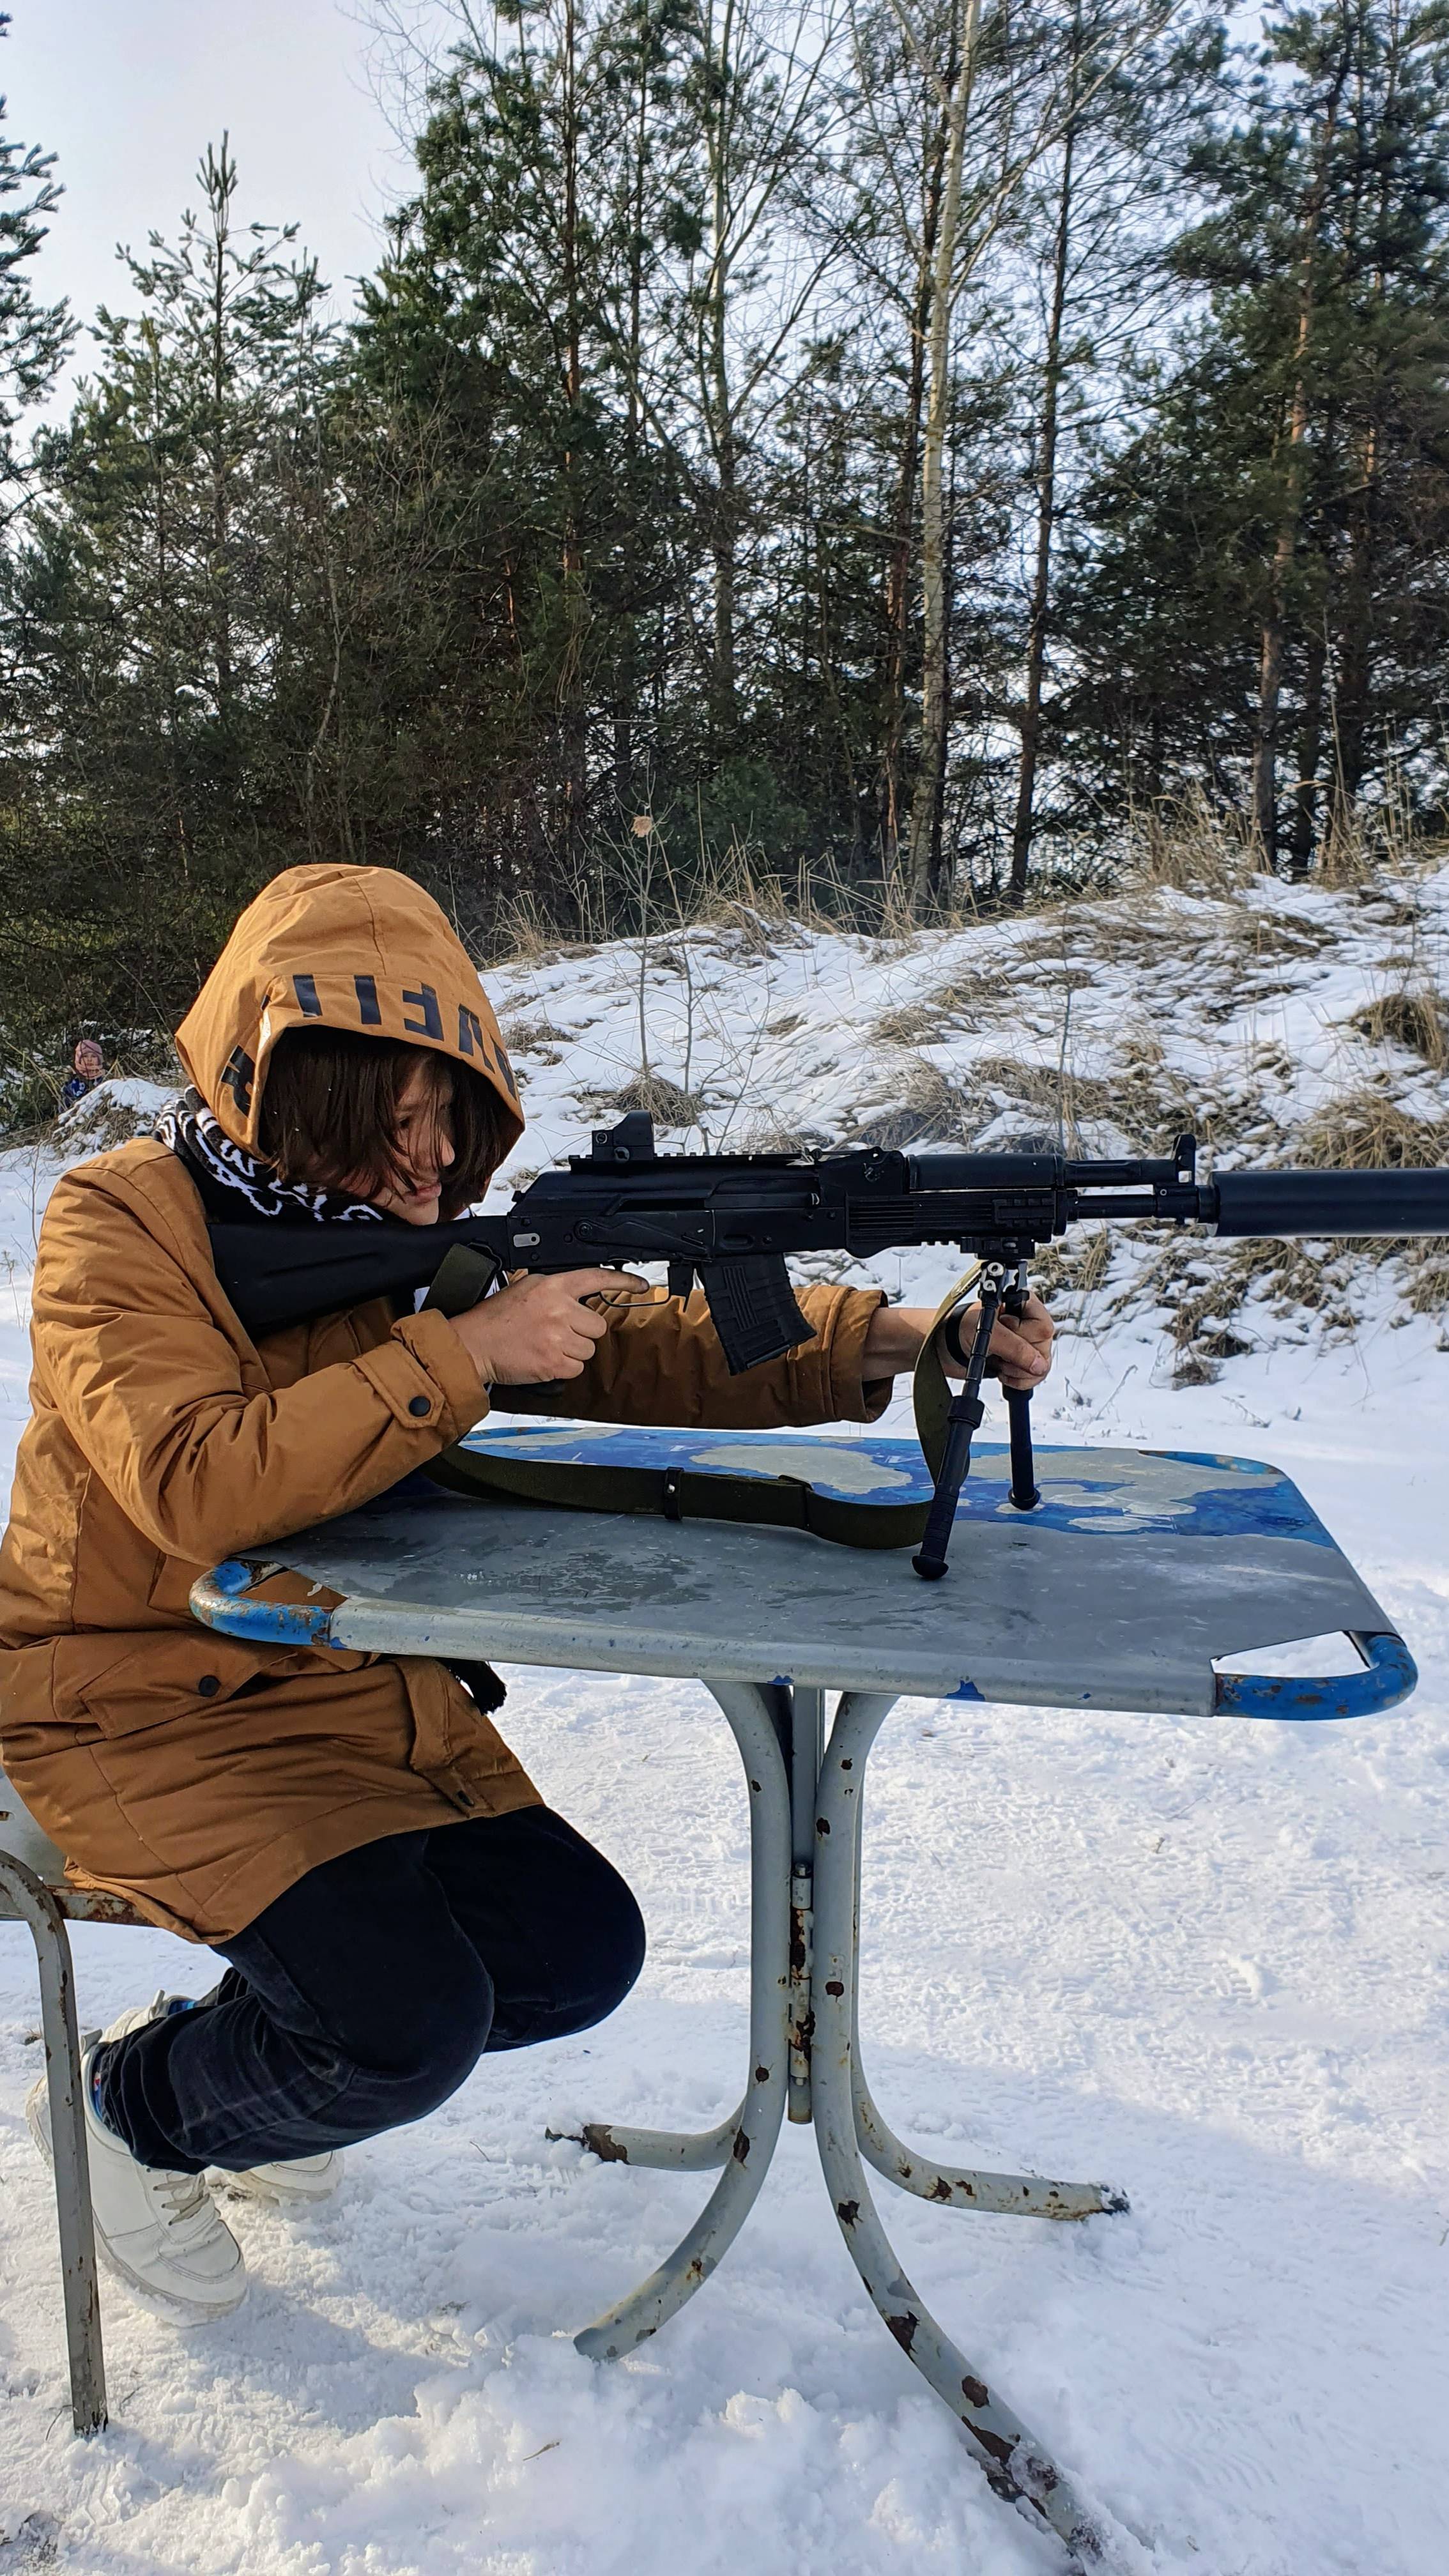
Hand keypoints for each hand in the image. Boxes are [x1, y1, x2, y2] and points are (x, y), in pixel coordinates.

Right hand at [449, 1268, 648, 1384]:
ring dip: (572, 1351)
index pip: (596, 1278)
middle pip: (596, 1325)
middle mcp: (559, 1310)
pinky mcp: (554, 1362)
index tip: (641, 1284)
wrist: (474, 1344)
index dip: (623, 1281)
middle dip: (581, 1332)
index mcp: (552, 1286)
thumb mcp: (525, 1287)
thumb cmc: (495, 1319)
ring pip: (588, 1349)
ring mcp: (558, 1337)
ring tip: (546, 1345)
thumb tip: (578, 1295)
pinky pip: (576, 1368)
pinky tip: (544, 1358)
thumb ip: (555, 1289)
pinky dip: (563, 1368)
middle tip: (557, 1332)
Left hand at [861, 1292, 1053, 1391]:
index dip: (1026, 1337)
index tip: (1006, 1338)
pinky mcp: (1018, 1362)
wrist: (940, 1345)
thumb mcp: (986, 1334)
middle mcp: (1027, 1323)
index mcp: (1023, 1305)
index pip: (1043, 1326)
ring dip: (1017, 1371)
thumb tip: (1039, 1364)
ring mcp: (1024, 1344)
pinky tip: (1000, 1371)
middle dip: (1020, 1358)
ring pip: (1040, 1366)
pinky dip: (1017, 1381)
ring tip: (997, 1361)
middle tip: (998, 1354)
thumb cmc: (958, 1327)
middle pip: (1043, 1348)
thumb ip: (1014, 1347)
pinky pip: (1032, 1378)